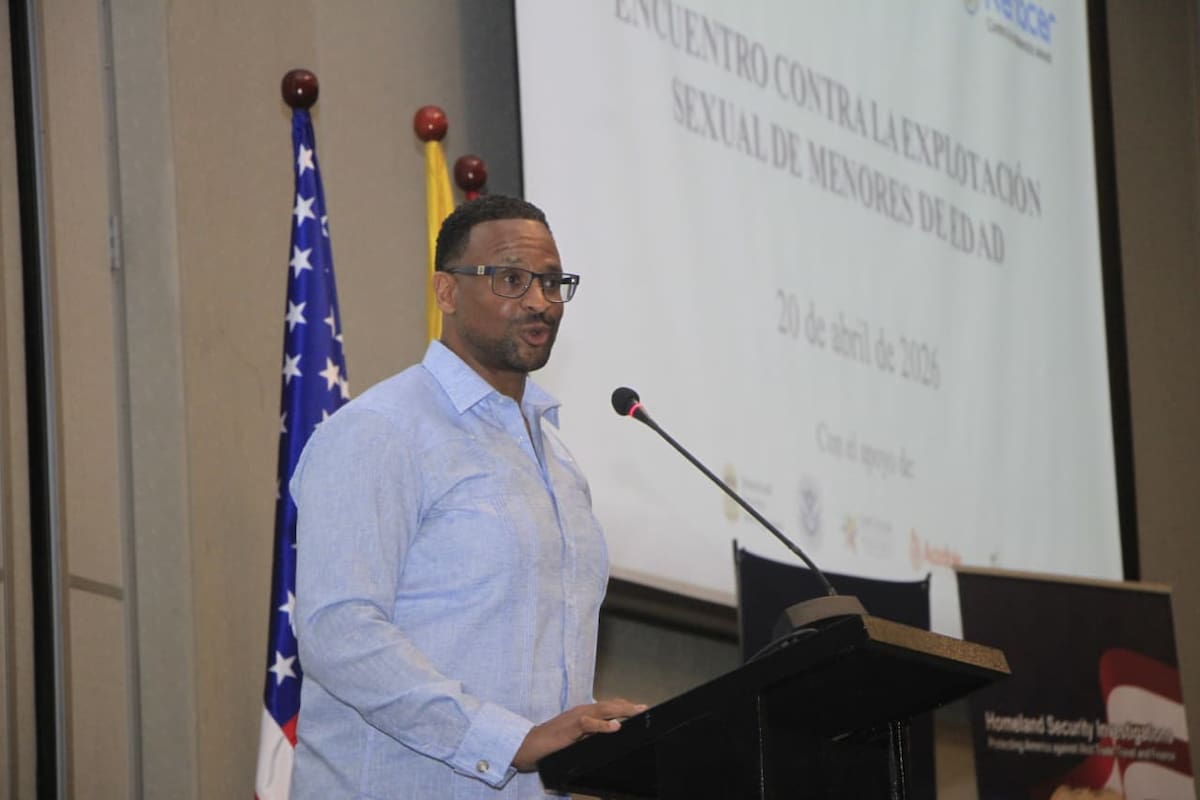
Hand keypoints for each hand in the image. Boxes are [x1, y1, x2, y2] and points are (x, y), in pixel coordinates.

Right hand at [512, 698, 646, 770]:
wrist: (530, 745)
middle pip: (610, 705)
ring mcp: (576, 718)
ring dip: (621, 710)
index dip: (624, 706)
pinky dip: (603, 725)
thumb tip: (610, 733)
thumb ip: (591, 734)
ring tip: (637, 711)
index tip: (640, 708)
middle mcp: (582, 711)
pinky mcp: (571, 728)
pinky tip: (616, 726)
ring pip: (603, 710)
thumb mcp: (576, 737)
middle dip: (628, 706)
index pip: (608, 706)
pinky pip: (589, 725)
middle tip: (645, 708)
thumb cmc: (552, 742)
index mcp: (584, 713)